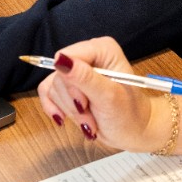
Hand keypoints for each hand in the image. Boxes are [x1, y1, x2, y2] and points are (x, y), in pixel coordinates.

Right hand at [36, 37, 167, 149]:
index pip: (67, 56)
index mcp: (102, 49)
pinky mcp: (69, 86)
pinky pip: (48, 93)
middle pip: (59, 75)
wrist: (133, 132)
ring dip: (70, 111)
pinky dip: (56, 110)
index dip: (71, 82)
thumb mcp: (108, 97)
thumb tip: (60, 60)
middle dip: (73, 102)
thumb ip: (85, 78)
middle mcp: (88, 56)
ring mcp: (77, 71)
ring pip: (53, 87)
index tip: (83, 103)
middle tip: (90, 117)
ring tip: (90, 122)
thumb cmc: (128, 115)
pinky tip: (65, 120)